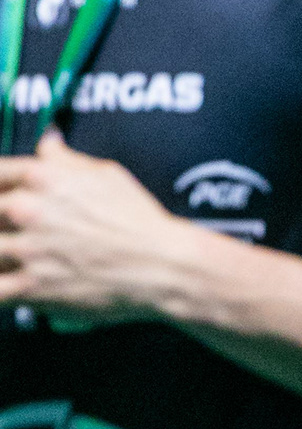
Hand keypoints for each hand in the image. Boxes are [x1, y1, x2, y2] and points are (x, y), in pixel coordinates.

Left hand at [0, 132, 194, 323]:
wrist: (159, 265)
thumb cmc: (136, 218)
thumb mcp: (105, 173)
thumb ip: (64, 158)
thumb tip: (46, 140)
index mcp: (42, 177)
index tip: (5, 194)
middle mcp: (27, 210)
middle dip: (1, 220)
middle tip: (15, 228)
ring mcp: (26, 250)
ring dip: (0, 252)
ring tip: (15, 253)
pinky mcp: (31, 288)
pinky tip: (10, 283)